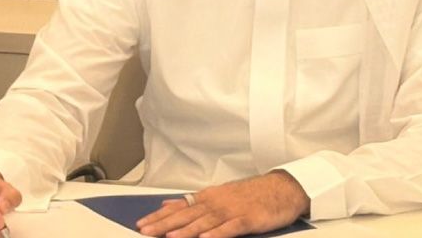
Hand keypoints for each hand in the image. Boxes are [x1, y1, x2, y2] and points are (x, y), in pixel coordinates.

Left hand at [137, 171, 309, 236]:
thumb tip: (168, 203)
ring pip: (204, 222)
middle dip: (164, 224)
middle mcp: (214, 202)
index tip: (142, 223)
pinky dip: (217, 234)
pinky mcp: (247, 220)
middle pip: (186, 215)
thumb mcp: (217, 195)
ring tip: (169, 237)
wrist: (280, 188)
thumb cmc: (249, 195)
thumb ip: (192, 201)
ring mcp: (230, 211)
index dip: (159, 216)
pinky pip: (229, 228)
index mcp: (207, 197)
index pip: (178, 207)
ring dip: (186, 230)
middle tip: (145, 231)